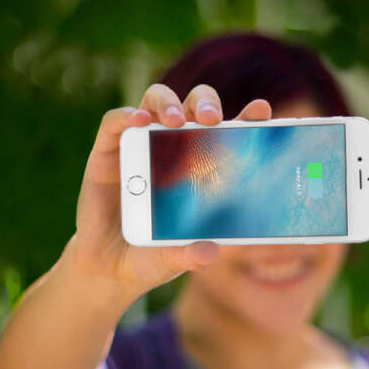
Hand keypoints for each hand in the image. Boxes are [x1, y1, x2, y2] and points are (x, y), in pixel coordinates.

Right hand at [69, 84, 271, 295]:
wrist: (110, 266)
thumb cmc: (152, 255)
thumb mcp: (174, 258)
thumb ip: (190, 255)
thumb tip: (210, 252)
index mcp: (200, 168)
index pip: (227, 132)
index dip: (245, 117)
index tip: (261, 111)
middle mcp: (173, 149)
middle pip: (193, 107)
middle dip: (205, 104)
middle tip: (212, 119)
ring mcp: (140, 146)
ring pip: (157, 102)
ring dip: (168, 103)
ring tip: (175, 121)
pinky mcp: (108, 151)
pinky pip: (115, 123)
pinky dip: (125, 115)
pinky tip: (137, 120)